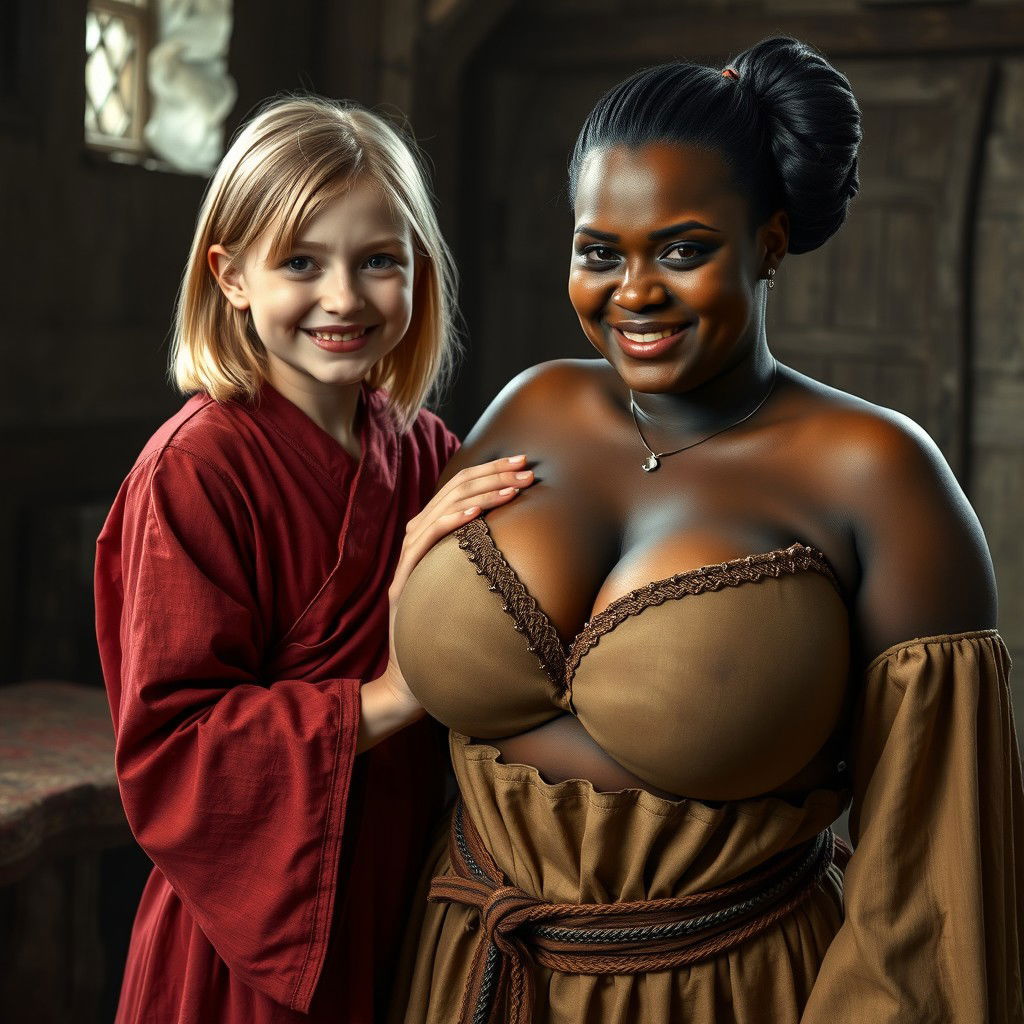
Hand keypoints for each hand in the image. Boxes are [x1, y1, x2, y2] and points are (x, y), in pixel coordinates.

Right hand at [388, 454, 534, 608]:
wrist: (414, 641)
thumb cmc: (444, 603)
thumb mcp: (464, 564)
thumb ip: (479, 540)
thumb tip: (518, 523)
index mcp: (432, 521)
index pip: (463, 483)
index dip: (493, 469)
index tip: (523, 462)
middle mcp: (420, 525)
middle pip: (458, 487)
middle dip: (496, 476)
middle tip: (527, 473)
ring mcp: (412, 543)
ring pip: (449, 505)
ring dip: (485, 495)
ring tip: (513, 491)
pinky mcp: (409, 564)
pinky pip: (432, 533)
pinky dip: (455, 519)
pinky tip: (477, 513)